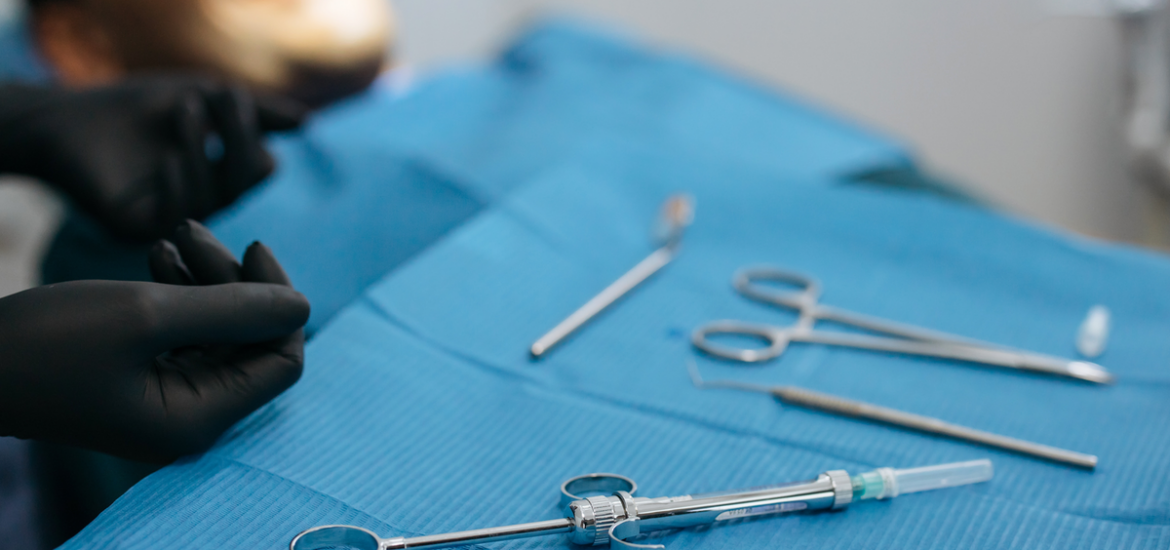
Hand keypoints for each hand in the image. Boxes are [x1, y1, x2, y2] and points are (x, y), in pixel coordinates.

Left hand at [0, 76, 304, 241]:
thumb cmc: (133, 108)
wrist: (64, 121)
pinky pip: (179, 213)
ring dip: (204, 146)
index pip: (258, 164)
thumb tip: (308, 123)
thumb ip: (251, 110)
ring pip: (216, 193)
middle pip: (245, 179)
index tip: (231, 93)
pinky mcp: (141, 230)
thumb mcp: (201, 98)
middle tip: (223, 95)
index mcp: (221, 177)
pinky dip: (180, 181)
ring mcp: (174, 219)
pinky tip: (166, 155)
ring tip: (184, 107)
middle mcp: (205, 203)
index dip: (251, 131)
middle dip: (239, 136)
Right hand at [0, 220, 308, 462]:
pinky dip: (180, 291)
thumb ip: (233, 308)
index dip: (281, 303)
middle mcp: (191, 416)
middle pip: (252, 341)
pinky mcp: (143, 377)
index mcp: (199, 418)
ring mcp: (167, 397)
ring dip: (207, 277)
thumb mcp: (147, 313)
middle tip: (195, 228)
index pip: (282, 361)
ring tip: (174, 234)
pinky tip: (157, 254)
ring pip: (219, 329)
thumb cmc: (47, 341)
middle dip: (234, 280)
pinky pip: (186, 332)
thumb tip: (303, 304)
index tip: (255, 245)